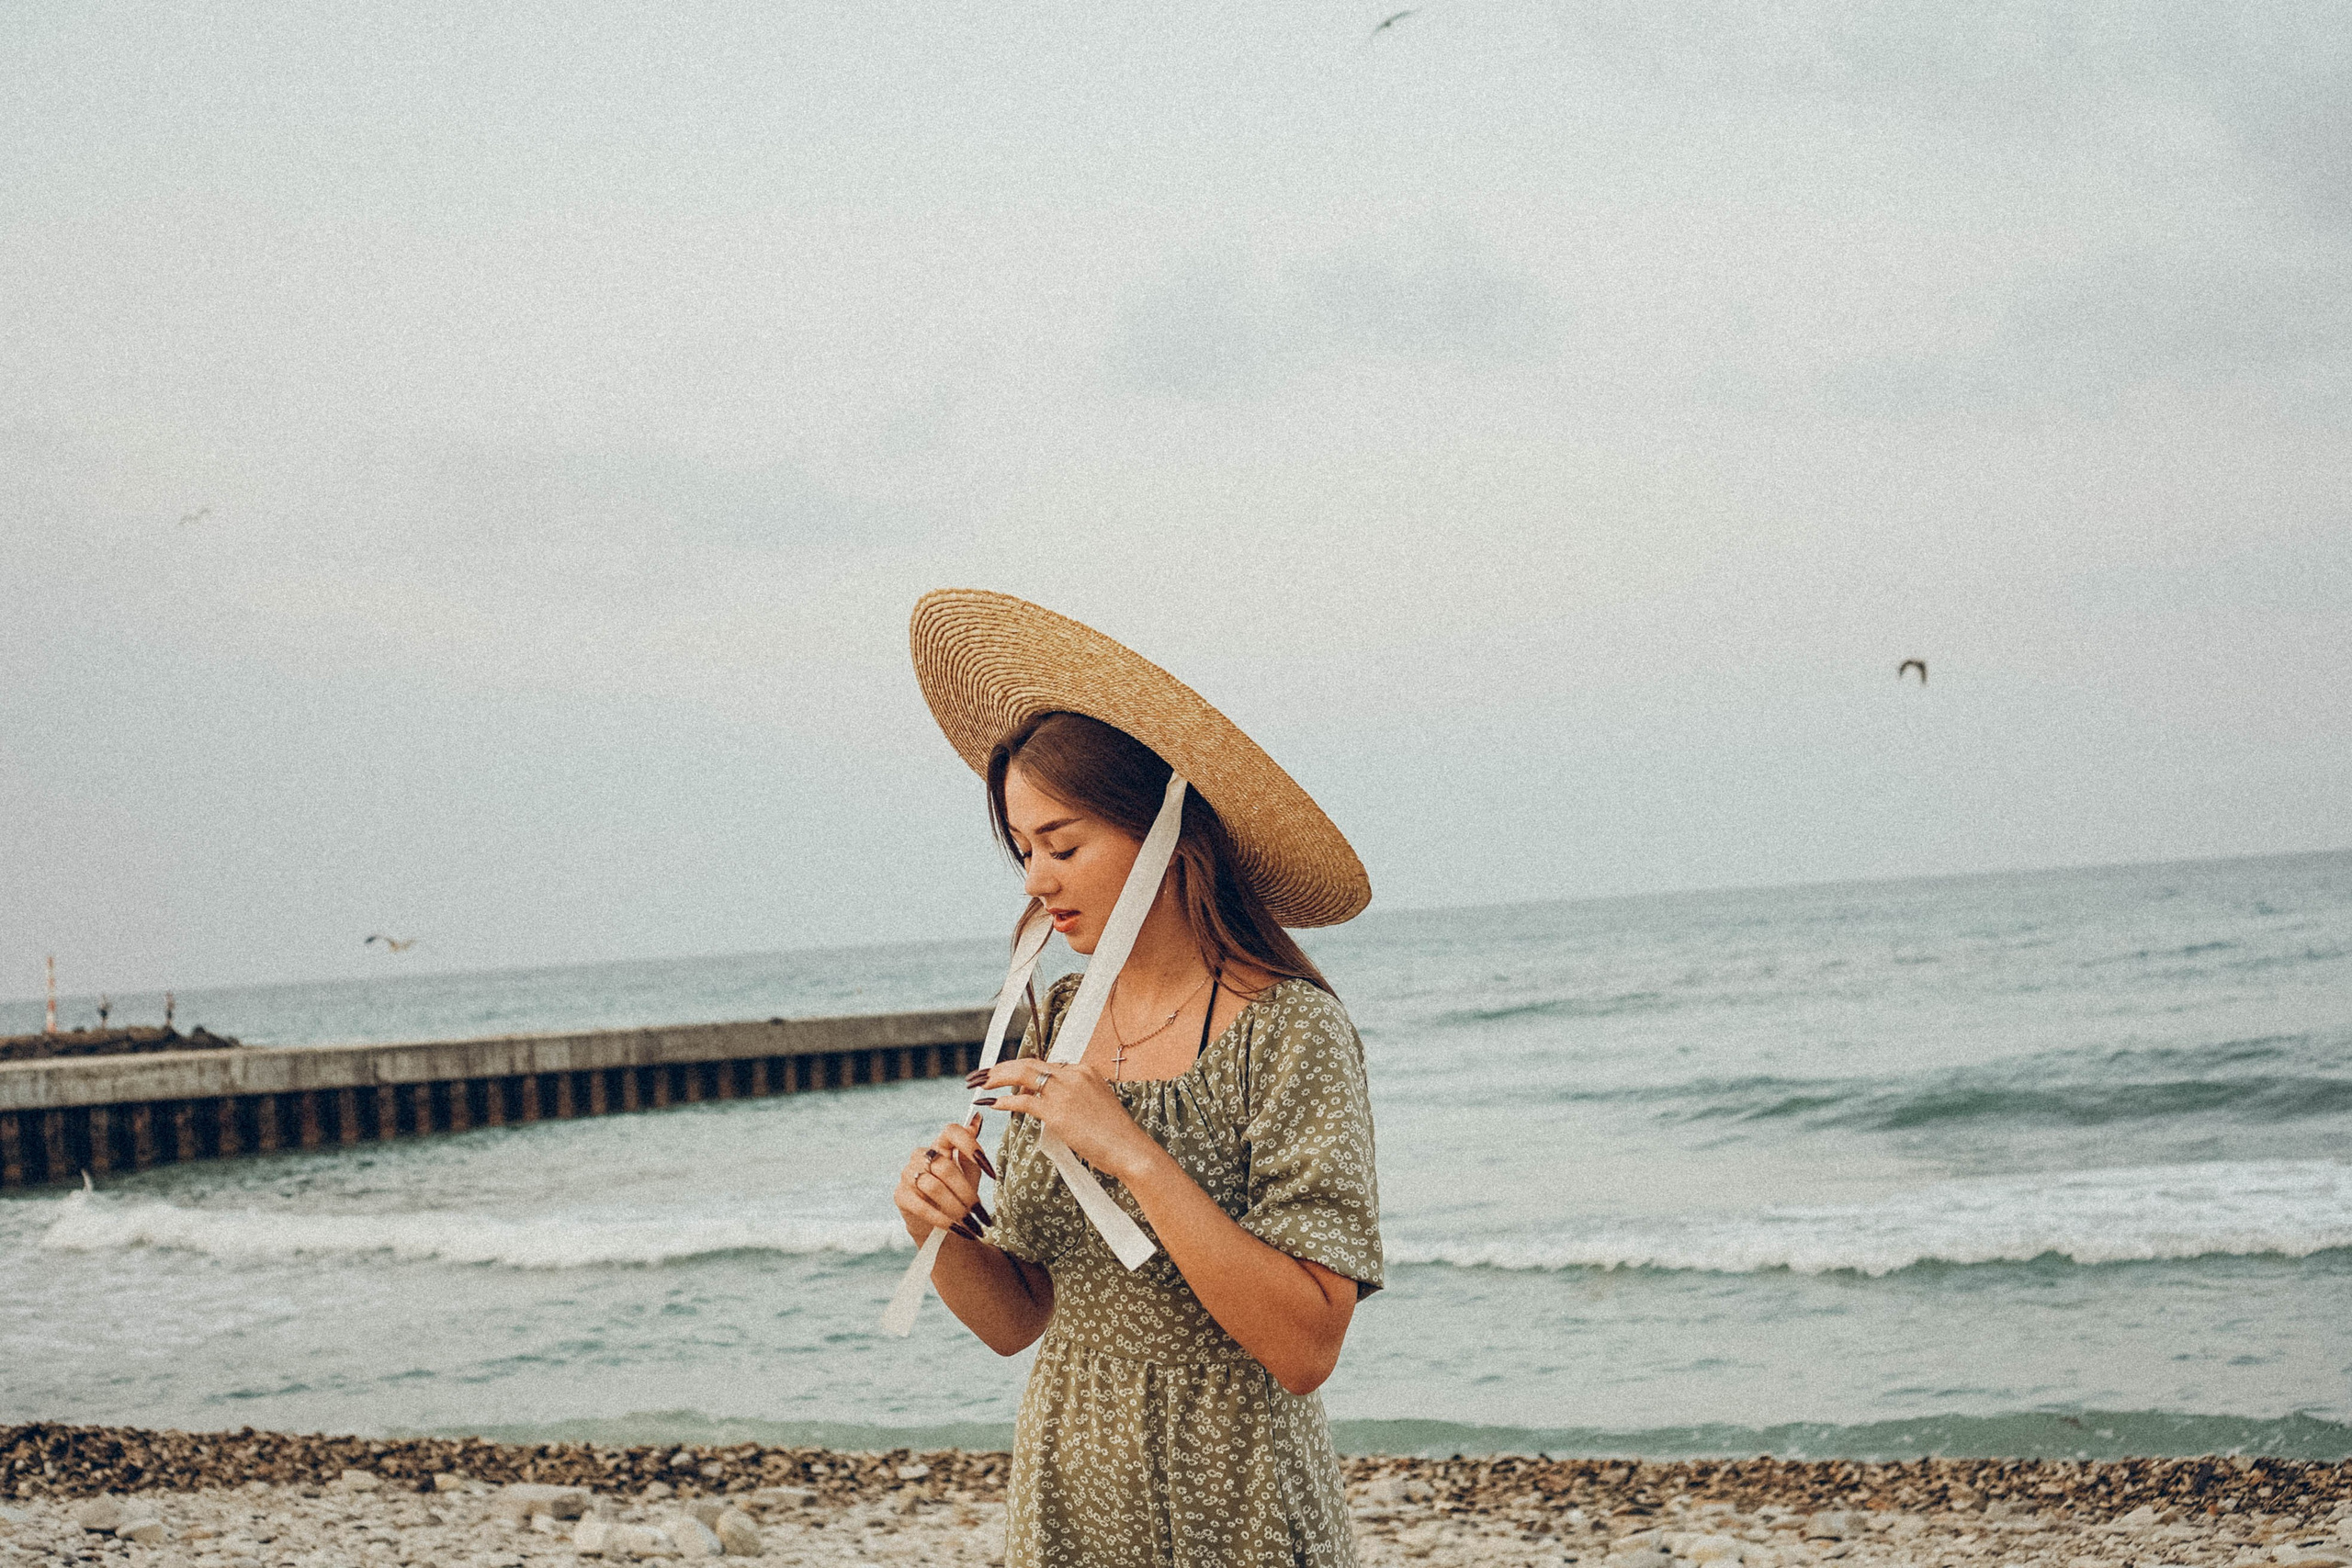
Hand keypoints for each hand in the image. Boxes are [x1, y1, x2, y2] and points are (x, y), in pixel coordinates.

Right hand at [892, 1117, 999, 1243]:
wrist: (938, 1225)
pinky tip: (957, 1229)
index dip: (971, 1146)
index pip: (952, 1131)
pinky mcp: (900, 1195)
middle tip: (981, 1213)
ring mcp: (908, 1173)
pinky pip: (921, 1206)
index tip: (990, 1172)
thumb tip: (978, 1118)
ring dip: (956, 1208)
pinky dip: (941, 1219)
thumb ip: (973, 1153)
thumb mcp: (970, 1175)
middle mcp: (922, 1155)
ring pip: (934, 1187)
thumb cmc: (957, 1195)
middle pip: (946, 1167)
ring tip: (972, 1225)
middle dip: (967, 1193)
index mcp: (940, 1144)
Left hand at [972, 1059, 1163, 1184]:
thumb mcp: (1096, 1103)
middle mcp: (1073, 1074)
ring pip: (1021, 1075)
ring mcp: (1065, 1091)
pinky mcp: (1057, 1112)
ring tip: (979, 1083)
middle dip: (1001, 1067)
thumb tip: (1047, 1100)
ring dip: (996, 1078)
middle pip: (1028, 1063)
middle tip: (982, 1073)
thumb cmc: (1115, 1134)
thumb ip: (1073, 1096)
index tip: (1004, 1074)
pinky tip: (992, 1103)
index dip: (1020, 1069)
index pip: (1045, 1065)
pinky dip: (1004, 1100)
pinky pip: (1023, 1101)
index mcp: (1084, 1069)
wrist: (1129, 1148)